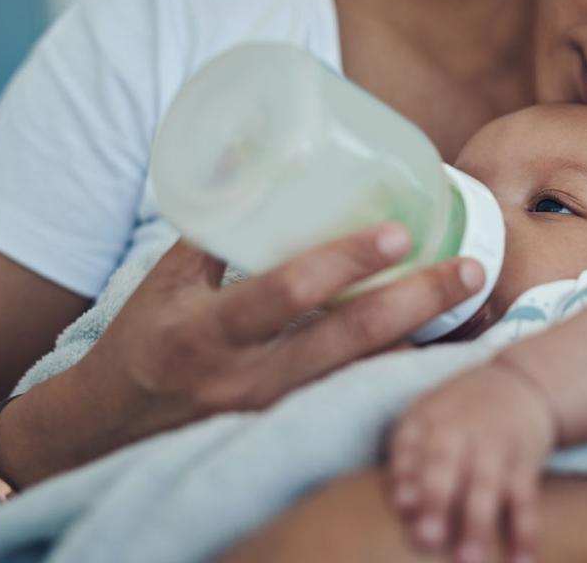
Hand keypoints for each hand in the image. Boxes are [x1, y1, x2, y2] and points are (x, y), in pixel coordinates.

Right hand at [66, 224, 484, 458]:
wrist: (115, 424)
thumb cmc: (147, 336)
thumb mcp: (168, 279)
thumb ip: (221, 228)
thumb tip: (266, 160)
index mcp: (207, 332)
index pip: (285, 295)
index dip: (342, 263)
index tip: (397, 232)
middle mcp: (246, 378)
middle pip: (347, 342)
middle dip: (416, 303)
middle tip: (469, 269)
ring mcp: (273, 410)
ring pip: (364, 375)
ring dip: (421, 338)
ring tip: (470, 299)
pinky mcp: (291, 425)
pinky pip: (355, 393)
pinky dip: (398, 365)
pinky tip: (438, 337)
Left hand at [389, 360, 556, 562]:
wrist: (517, 383)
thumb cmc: (456, 415)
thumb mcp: (425, 418)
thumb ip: (406, 459)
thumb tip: (401, 507)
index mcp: (428, 420)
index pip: (410, 445)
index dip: (406, 473)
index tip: (403, 503)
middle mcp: (461, 431)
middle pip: (446, 465)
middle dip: (438, 501)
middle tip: (428, 539)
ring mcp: (495, 447)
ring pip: (487, 486)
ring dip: (479, 525)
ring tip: (469, 561)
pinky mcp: (525, 464)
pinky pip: (526, 500)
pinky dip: (526, 532)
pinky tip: (522, 562)